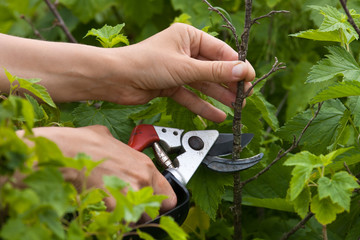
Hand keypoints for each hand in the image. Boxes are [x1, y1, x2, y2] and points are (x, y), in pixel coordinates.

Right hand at [19, 125, 176, 212]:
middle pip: (152, 211)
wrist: (68, 152)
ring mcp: (129, 195)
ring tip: (115, 207)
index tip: (154, 204)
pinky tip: (104, 209)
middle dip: (142, 211)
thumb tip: (121, 154)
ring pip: (137, 219)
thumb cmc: (87, 143)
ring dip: (129, 216)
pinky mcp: (113, 207)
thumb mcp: (113, 141)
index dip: (161, 202)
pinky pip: (120, 222)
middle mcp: (142, 181)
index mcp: (145, 166)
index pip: (169, 197)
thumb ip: (125, 153)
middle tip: (128, 204)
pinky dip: (114, 220)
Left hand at [103, 23, 254, 121]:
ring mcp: (177, 69)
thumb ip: (215, 72)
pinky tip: (217, 115)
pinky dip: (202, 105)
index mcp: (188, 36)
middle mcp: (184, 51)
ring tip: (236, 106)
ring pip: (203, 83)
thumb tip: (243, 71)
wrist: (116, 79)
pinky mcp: (170, 85)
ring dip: (219, 96)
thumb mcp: (185, 67)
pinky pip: (191, 95)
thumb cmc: (145, 63)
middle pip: (213, 68)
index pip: (220, 51)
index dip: (236, 66)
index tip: (251, 78)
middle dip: (229, 83)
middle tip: (245, 96)